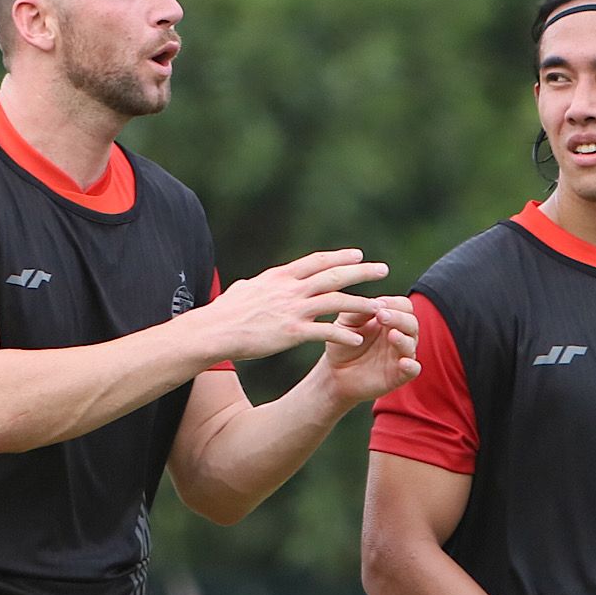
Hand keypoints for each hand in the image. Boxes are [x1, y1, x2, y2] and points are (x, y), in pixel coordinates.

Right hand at [197, 249, 386, 360]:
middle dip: (361, 272)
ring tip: (381, 307)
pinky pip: (325, 332)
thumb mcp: (242, 291)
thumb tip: (249, 284)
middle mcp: (290, 289)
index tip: (358, 255)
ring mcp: (292, 309)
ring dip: (361, 303)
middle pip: (334, 275)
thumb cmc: (223, 314)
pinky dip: (343, 334)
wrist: (212, 331)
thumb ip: (253, 286)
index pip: (317, 262)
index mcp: (280, 277)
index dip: (339, 257)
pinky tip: (358, 339)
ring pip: (336, 301)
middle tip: (383, 269)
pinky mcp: (292, 332)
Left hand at [319, 296, 419, 403]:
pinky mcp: (399, 375)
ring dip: (404, 338)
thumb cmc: (342, 345)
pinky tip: (403, 362)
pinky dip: (411, 366)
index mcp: (389, 320)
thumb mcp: (345, 323)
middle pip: (411, 322)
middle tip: (382, 316)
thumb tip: (376, 303)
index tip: (378, 304)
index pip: (403, 306)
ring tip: (392, 335)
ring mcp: (400, 355)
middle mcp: (399, 335)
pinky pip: (413, 370)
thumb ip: (358, 310)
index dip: (394, 304)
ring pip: (412, 344)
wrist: (333, 374)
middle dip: (399, 318)